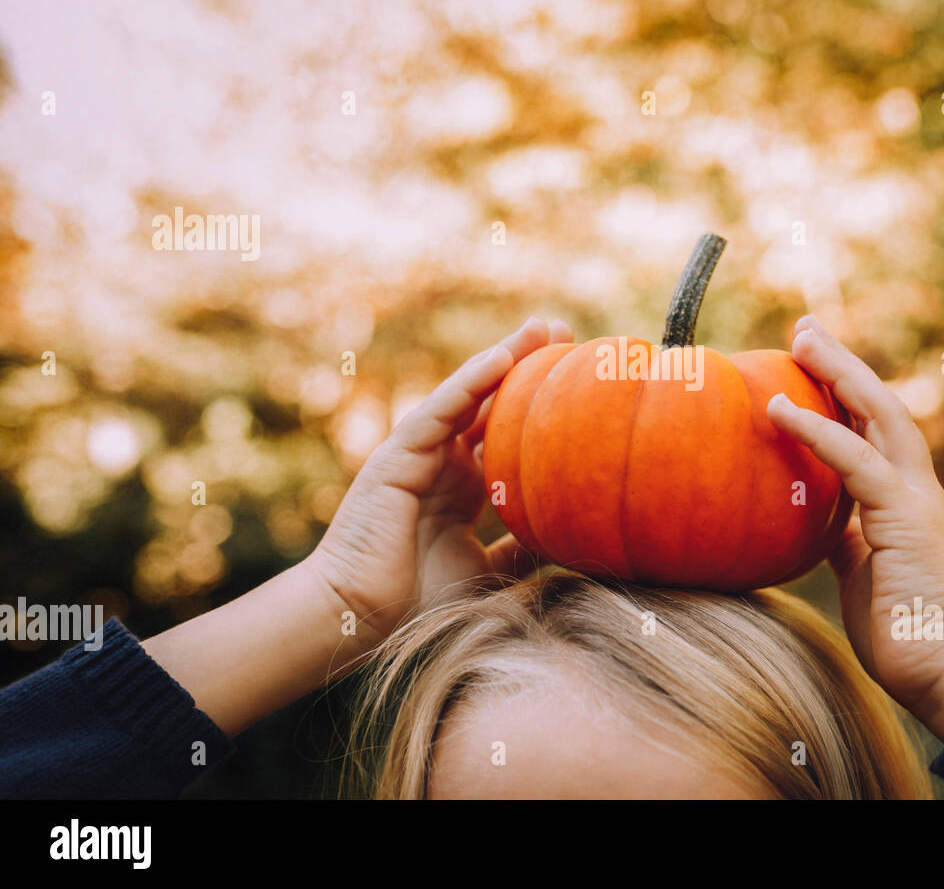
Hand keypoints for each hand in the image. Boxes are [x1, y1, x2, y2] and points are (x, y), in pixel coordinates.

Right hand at [309, 316, 571, 643]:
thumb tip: (572, 541)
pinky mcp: (396, 457)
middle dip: (525, 366)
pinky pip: (436, 413)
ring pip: (465, 396)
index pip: (504, 432)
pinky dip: (467, 384)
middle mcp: (442, 463)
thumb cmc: (417, 601)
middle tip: (565, 332)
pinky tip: (502, 358)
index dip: (536, 405)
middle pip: (489, 402)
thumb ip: (521, 550)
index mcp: (463, 486)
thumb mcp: (490, 570)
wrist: (360, 619)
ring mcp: (418, 456)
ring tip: (541, 329)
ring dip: (503, 358)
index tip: (578, 381)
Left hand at [767, 315, 943, 740]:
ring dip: (837, 373)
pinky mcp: (903, 518)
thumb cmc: (904, 628)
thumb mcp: (862, 572)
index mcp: (905, 498)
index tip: (811, 361)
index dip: (844, 392)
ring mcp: (914, 499)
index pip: (874, 429)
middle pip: (878, 405)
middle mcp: (916, 487)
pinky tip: (780, 408)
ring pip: (876, 416)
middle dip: (841, 364)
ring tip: (800, 340)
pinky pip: (854, 462)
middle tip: (805, 329)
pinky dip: (816, 431)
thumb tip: (813, 520)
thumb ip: (846, 537)